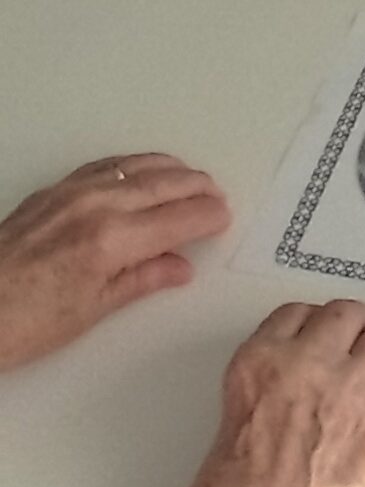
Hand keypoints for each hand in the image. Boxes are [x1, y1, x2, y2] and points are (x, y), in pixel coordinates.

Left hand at [0, 156, 230, 373]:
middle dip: (195, 188)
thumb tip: (179, 266)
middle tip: (215, 196)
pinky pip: (104, 165)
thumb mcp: (91, 310)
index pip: (177, 219)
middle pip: (163, 185)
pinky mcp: (52, 191)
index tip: (222, 217)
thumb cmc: (21, 322)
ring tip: (190, 177)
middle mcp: (94, 207)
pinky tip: (140, 169)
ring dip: (169, 169)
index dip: (206, 217)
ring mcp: (71, 193)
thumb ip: (141, 280)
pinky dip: (132, 164)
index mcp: (110, 241)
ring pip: (135, 167)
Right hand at [171, 300, 364, 486]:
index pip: (295, 314)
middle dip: (354, 328)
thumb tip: (279, 413)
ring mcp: (351, 388)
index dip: (314, 325)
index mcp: (258, 363)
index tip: (321, 334)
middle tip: (359, 345)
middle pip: (346, 313)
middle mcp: (306, 363)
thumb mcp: (229, 435)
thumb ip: (261, 405)